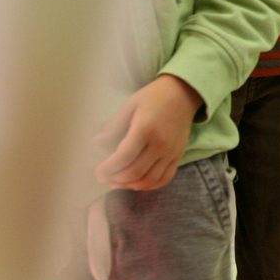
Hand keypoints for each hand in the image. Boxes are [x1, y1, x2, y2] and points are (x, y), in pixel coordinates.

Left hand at [94, 74, 203, 190]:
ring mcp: (171, 152)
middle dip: (115, 179)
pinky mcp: (178, 156)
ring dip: (130, 185)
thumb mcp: (129, 105)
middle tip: (104, 177)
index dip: (108, 168)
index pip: (123, 157)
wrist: (183, 94)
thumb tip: (97, 143)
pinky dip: (150, 186)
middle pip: (135, 172)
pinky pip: (164, 179)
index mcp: (145, 129)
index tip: (98, 171)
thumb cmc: (153, 97)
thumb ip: (113, 126)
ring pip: (149, 180)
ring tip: (117, 182)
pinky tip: (137, 183)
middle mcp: (160, 144)